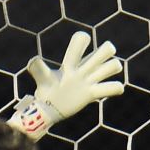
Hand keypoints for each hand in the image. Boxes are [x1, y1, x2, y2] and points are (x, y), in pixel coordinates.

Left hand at [9, 32, 123, 138]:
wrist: (48, 110)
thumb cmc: (46, 91)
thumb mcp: (43, 79)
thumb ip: (38, 69)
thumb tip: (33, 59)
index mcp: (71, 62)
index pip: (80, 40)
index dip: (83, 39)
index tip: (80, 46)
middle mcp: (84, 68)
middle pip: (106, 49)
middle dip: (107, 51)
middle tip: (95, 63)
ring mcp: (90, 80)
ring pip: (113, 66)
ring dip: (112, 68)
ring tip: (99, 79)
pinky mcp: (93, 94)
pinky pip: (113, 88)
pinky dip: (116, 88)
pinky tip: (108, 90)